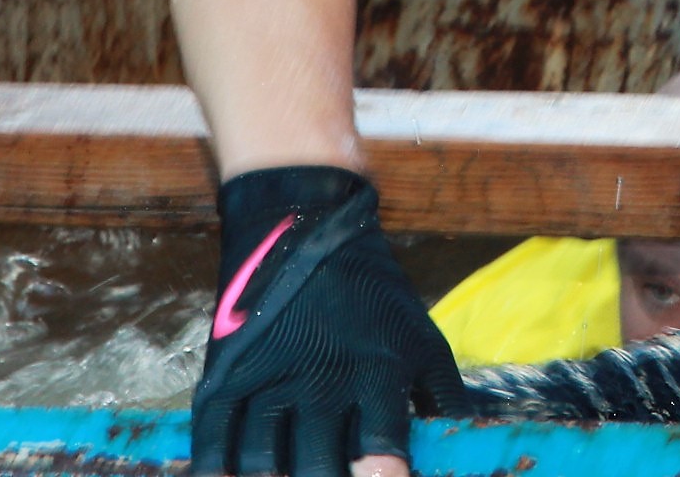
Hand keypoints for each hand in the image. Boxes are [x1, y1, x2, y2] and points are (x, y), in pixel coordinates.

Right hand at [191, 166, 467, 476]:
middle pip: (318, 467)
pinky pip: (212, 439)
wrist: (303, 227)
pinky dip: (218, 470)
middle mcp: (321, 379)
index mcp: (376, 371)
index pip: (380, 448)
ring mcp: (269, 378)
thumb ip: (443, 399)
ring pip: (263, 462)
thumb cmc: (371, 294)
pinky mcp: (227, 374)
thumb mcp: (421, 337)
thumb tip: (467, 450)